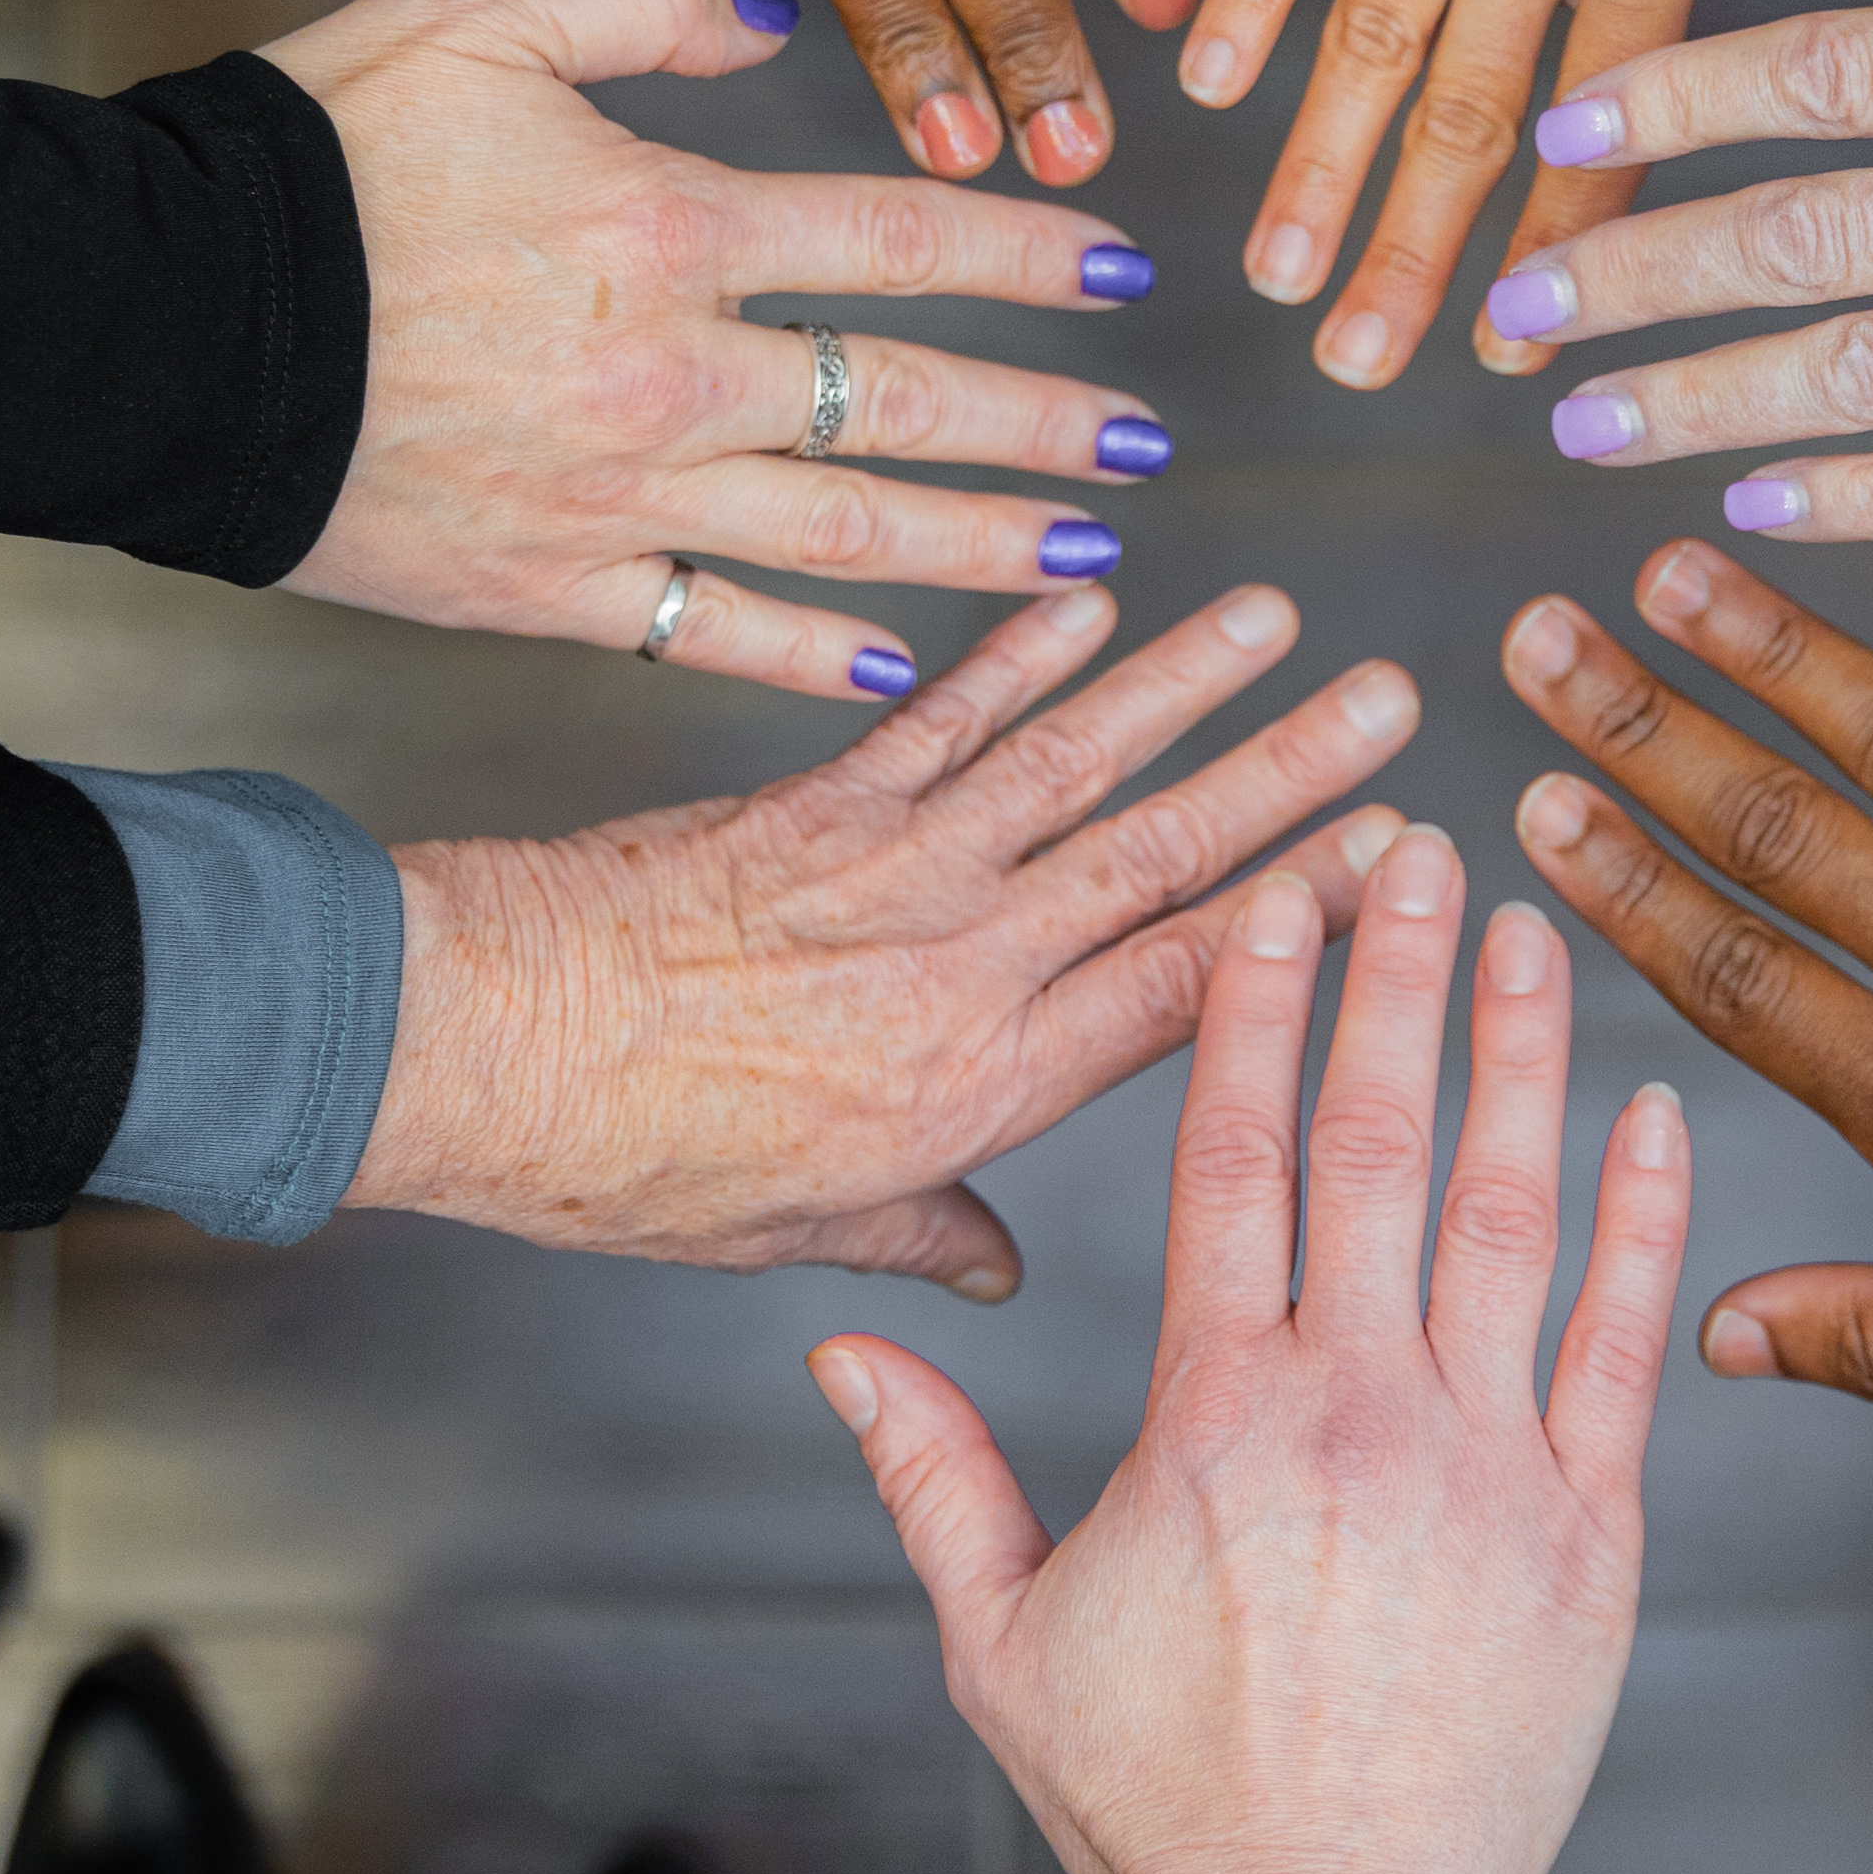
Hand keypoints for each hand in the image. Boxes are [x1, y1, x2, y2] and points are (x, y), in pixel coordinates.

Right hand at [266, 0, 1184, 698]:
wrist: (151, 325)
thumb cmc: (306, 160)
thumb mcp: (478, 16)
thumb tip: (779, 7)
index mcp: (672, 226)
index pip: (902, 237)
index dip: (1026, 249)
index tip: (1120, 262)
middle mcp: (675, 373)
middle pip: (911, 402)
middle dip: (1048, 424)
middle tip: (1147, 446)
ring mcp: (620, 495)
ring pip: (850, 530)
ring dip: (984, 545)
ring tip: (1090, 559)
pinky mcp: (549, 588)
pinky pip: (717, 632)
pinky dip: (817, 655)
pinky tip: (904, 668)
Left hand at [349, 579, 1423, 1293]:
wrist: (479, 1047)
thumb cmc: (617, 1156)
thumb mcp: (788, 1230)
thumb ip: (918, 1232)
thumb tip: (990, 1273)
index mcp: (972, 1085)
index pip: (1183, 990)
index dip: (1302, 920)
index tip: (1393, 862)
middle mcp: (958, 965)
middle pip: (1161, 858)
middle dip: (1290, 776)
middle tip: (1392, 704)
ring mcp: (890, 869)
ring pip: (1075, 765)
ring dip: (1186, 687)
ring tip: (1278, 620)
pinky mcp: (813, 802)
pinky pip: (942, 715)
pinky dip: (1022, 652)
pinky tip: (1091, 600)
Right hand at [814, 824, 1687, 1873]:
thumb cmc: (1153, 1813)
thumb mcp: (999, 1636)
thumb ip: (931, 1474)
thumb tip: (841, 1351)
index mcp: (1214, 1412)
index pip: (1232, 1155)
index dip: (1253, 1008)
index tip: (1273, 898)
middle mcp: (1353, 1408)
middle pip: (1376, 1141)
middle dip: (1391, 978)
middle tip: (1412, 848)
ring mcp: (1482, 1464)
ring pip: (1513, 1212)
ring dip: (1520, 1056)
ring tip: (1529, 930)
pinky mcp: (1586, 1535)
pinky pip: (1625, 1345)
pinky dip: (1647, 1221)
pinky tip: (1657, 1114)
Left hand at [1496, 0, 1872, 536]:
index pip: (1830, 65)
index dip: (1681, 92)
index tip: (1571, 114)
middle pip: (1796, 226)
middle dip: (1635, 267)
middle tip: (1513, 297)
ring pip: (1853, 364)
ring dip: (1700, 396)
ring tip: (1577, 418)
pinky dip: (1854, 498)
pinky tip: (1754, 510)